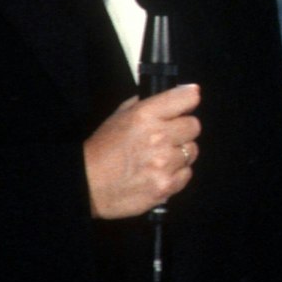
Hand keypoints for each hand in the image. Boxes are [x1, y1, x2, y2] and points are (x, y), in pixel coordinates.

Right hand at [83, 83, 200, 218]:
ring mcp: (163, 163)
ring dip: (179, 153)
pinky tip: (159, 172)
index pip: (185, 98)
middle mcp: (157, 137)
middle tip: (168, 137)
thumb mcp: (120, 116)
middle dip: (182, 130)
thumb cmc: (102, 151)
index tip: (188, 102)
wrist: (87, 185)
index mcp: (145, 115)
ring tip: (159, 158)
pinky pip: (186, 173)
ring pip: (192, 151)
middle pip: (194, 126)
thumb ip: (147, 105)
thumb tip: (175, 96)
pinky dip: (176, 174)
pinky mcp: (165, 185)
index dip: (188, 100)